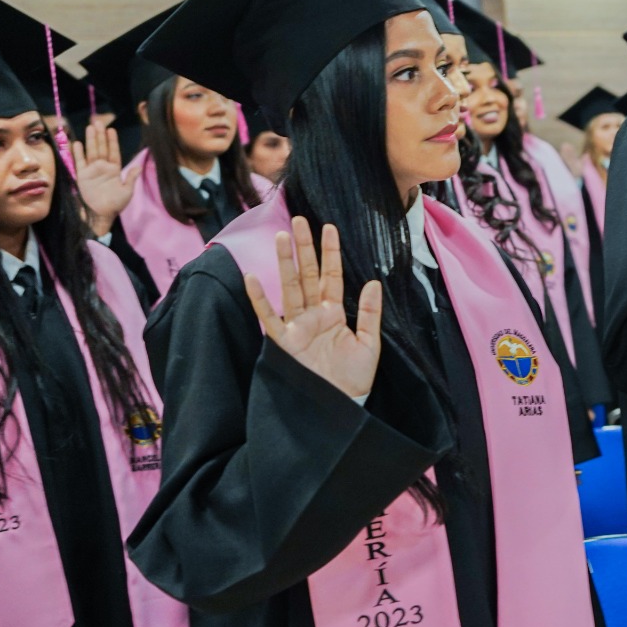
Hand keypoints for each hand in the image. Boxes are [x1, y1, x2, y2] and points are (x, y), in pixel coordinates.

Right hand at [71, 122, 140, 235]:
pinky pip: (79, 162)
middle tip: (97, 121)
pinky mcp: (82, 176)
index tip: (111, 129)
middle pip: (101, 148)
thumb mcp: (127, 191)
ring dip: (91, 140)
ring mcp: (92, 170)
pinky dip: (78, 153)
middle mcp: (103, 167)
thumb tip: (139, 166)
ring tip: (90, 127)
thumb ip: (131, 178)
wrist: (102, 214)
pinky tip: (77, 143)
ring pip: (91, 151)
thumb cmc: (116, 204)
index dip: (112, 141)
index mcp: (114, 169)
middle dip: (100, 135)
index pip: (113, 151)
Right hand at [245, 217, 382, 398]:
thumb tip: (373, 281)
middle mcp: (313, 315)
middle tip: (299, 220)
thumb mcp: (370, 343)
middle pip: (307, 275)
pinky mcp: (284, 343)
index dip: (330, 253)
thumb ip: (369, 312)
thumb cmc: (355, 378)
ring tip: (282, 238)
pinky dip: (260, 299)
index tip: (329, 227)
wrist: (341, 406)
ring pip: (289, 288)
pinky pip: (269, 318)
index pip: (332, 276)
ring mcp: (297, 327)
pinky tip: (253, 277)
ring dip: (285, 263)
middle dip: (304, 248)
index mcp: (334, 313)